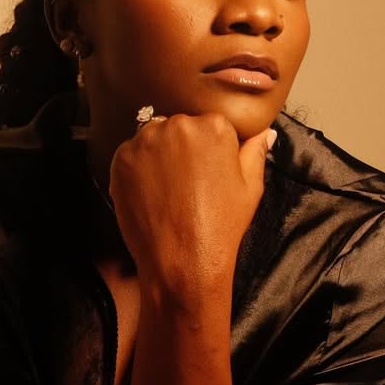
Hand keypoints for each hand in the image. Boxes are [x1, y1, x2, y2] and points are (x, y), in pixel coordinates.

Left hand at [107, 111, 273, 295]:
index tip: (209, 173)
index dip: (210, 150)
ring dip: (159, 156)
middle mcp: (177, 125)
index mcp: (213, 126)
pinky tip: (152, 194)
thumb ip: (254, 152)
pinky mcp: (121, 159)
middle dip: (183, 149)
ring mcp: (145, 141)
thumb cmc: (220, 225)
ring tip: (169, 190)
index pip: (210, 125)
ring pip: (153, 139)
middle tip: (188, 184)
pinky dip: (138, 170)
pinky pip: (131, 156)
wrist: (181, 260)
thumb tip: (263, 133)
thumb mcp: (250, 188)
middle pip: (179, 128)